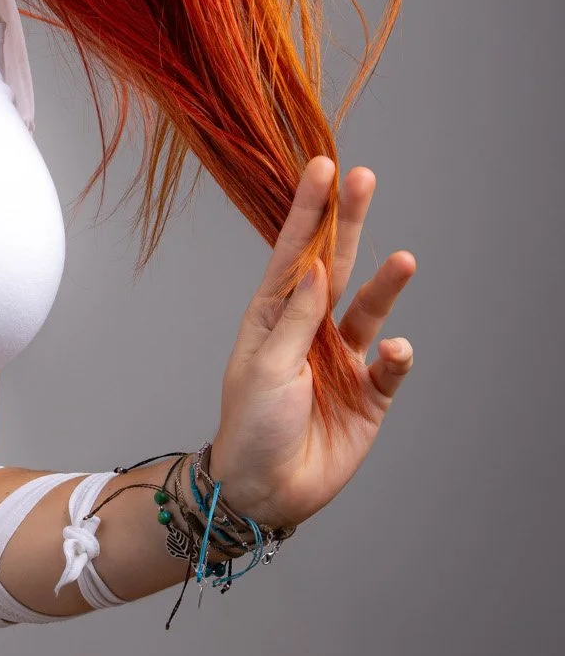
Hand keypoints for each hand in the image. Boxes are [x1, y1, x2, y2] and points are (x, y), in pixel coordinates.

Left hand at [208, 157, 415, 533]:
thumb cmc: (251, 424)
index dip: (308, 211)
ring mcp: (344, 358)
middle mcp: (311, 327)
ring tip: (403, 260)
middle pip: (335, 265)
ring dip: (386, 285)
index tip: (322, 167)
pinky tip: (393, 350)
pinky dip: (396, 356)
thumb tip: (314, 268)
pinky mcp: (371, 393)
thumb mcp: (265, 366)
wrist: (266, 488)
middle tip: (364, 178)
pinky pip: (390, 366)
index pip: (294, 252)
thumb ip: (295, 319)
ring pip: (370, 309)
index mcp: (274, 313)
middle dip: (349, 223)